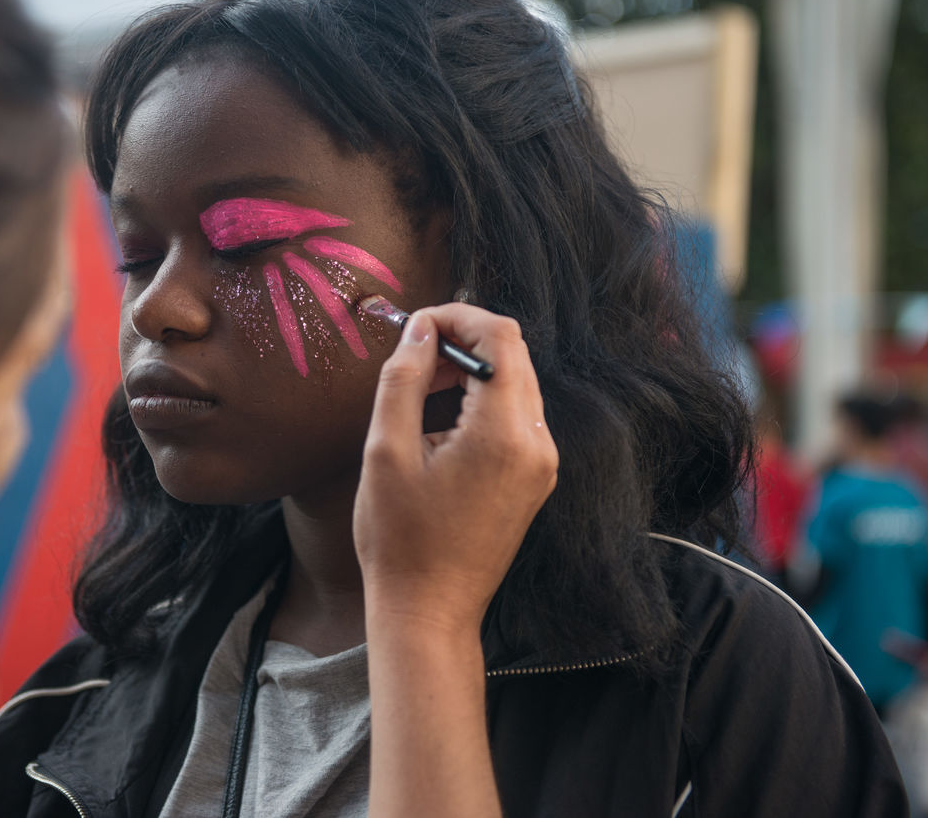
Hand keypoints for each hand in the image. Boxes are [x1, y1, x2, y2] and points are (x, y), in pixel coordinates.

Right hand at [355, 304, 557, 633]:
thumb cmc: (400, 539)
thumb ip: (403, 379)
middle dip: (464, 339)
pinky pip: (517, 417)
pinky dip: (484, 400)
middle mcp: (537, 444)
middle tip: (414, 352)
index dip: (458, 316)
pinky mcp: (535, 479)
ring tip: (423, 384)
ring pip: (518, 383)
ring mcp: (542, 464)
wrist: (429, 611)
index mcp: (504, 434)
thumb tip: (420, 329)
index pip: (501, 337)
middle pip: (515, 355)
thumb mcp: (385, 451)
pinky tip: (443, 419)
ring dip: (474, 369)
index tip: (417, 325)